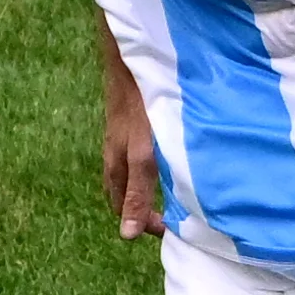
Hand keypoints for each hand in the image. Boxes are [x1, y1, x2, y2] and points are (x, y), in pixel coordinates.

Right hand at [102, 76, 164, 239]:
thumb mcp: (143, 155)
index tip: (171, 229)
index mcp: (117, 169)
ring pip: (133, 172)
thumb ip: (138, 192)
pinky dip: (154, 164)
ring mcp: (123, 137)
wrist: (131, 60)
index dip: (144, 223)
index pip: (124, 209)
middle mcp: (116, 155)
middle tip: (176, 215)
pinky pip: (139, 152)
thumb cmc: (140, 108)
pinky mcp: (133, 121)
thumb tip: (127, 234)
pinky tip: (172, 157)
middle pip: (126, 192)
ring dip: (150, 186)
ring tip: (178, 191)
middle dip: (146, 208)